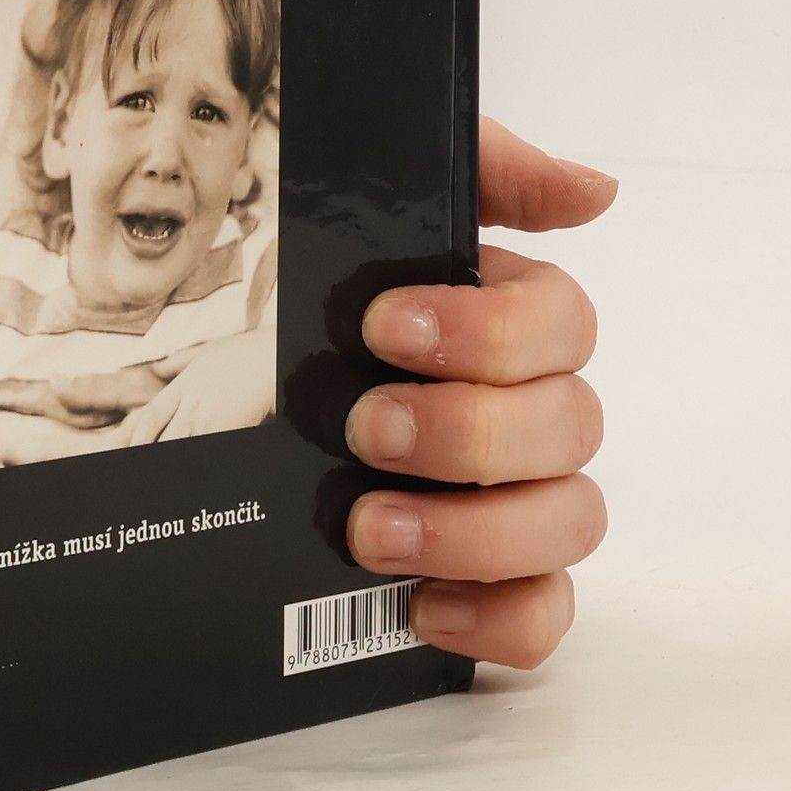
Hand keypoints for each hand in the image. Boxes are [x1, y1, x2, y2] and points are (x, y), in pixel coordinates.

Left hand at [112, 329, 274, 446]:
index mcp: (183, 387)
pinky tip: (194, 457)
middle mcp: (192, 404)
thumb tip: (155, 367)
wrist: (268, 358)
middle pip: (164, 436)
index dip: (138, 436)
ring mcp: (209, 418)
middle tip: (139, 458)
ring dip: (173, 451)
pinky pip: (207, 445)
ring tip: (160, 465)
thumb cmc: (240, 354)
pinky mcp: (228, 427)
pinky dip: (197, 452)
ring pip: (182, 443)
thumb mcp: (203, 353)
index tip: (131, 446)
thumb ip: (175, 363)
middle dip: (151, 449)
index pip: (151, 416)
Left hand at [342, 118, 613, 669]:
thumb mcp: (360, 196)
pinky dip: (501, 617)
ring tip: (369, 528)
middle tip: (366, 429)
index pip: (564, 324)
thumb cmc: (298, 289)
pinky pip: (541, 613)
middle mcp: (520, 410)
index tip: (384, 328)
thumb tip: (594, 190)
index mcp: (502, 321)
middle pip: (571, 427)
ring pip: (568, 522)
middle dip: (466, 432)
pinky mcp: (479, 578)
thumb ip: (483, 173)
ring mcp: (507, 499)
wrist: (196, 399)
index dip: (490, 331)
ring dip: (476, 530)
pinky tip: (423, 606)